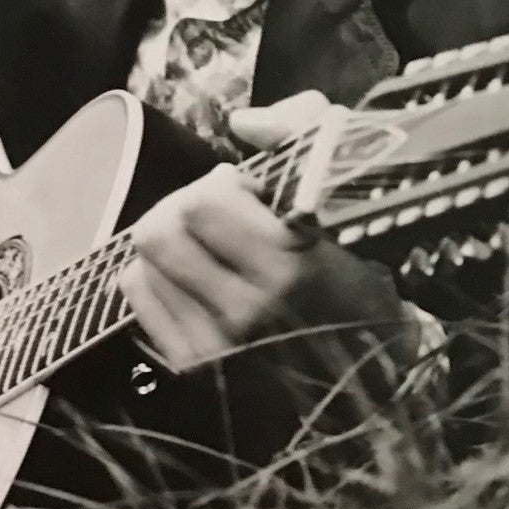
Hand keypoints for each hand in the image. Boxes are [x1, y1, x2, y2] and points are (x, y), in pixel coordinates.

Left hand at [118, 91, 414, 372]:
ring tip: (205, 245)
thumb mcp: (356, 202)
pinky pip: (139, 296)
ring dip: (171, 240)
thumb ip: (305, 136)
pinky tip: (191, 276)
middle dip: (185, 208)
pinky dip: (156, 275)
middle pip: (159, 231)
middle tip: (216, 214)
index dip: (224, 185)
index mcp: (290, 263)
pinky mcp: (193, 368)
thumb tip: (242, 121)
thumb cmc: (364, 288)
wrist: (369, 386)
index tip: (252, 194)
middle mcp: (246, 308)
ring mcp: (215, 345)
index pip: (205, 203)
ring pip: (143, 262)